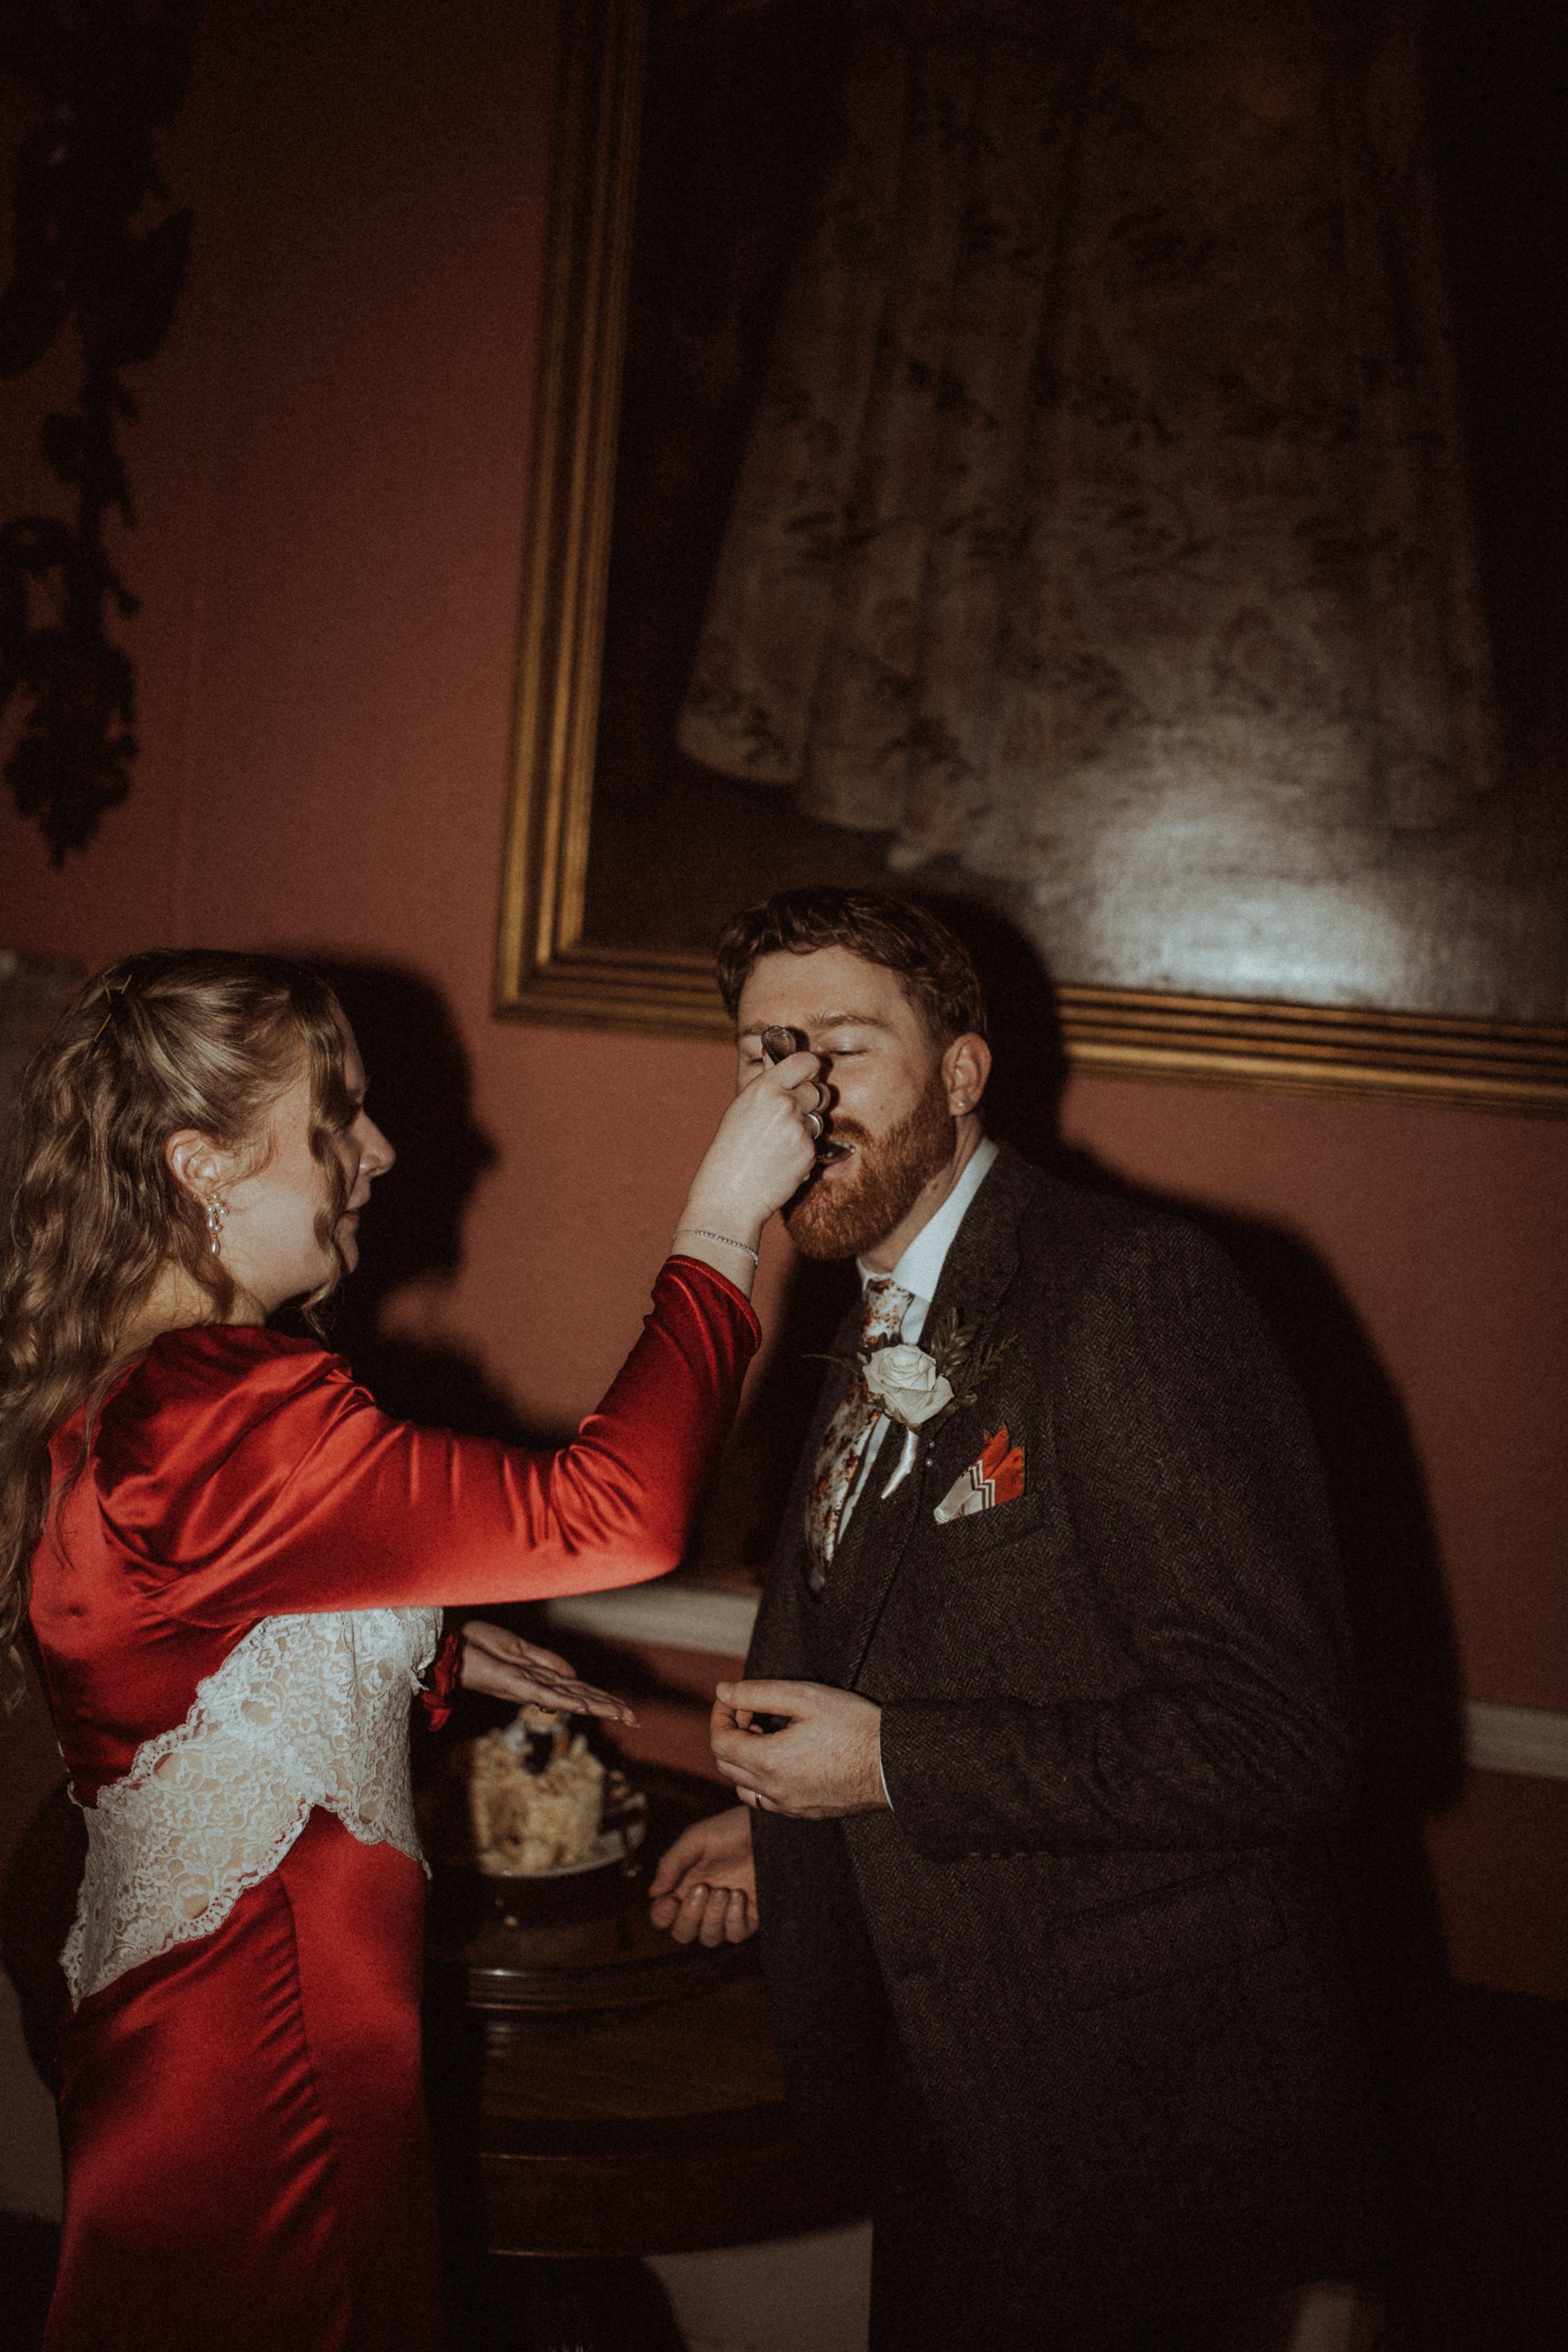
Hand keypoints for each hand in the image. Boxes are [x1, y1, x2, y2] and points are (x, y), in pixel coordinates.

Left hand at [457, 1620, 637, 1724]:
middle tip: (634, 1720)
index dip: (600, 1698)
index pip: (576, 1689)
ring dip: (595, 1706)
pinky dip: (563, 1700)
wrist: (444, 1645)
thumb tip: (573, 1676)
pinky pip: (542, 1692)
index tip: (624, 1709)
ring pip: (567, 1696)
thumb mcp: (515, 1647)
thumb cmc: (474, 1644)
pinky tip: (583, 1708)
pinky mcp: (512, 1682)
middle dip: (607, 1707)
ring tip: (621, 1715)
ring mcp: (524, 1685)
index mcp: (536, 1676)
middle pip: (578, 1696)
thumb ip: (545, 1661)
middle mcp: (534, 1684)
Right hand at [647, 1806, 757, 1944]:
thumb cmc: (732, 1829)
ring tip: (724, 1890)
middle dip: (689, 1917)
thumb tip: (653, 1893)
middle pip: (684, 1933)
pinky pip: (734, 1935)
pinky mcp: (751, 1916)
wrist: (771, 1827)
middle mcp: (704, 1902)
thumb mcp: (697, 1838)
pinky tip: (738, 1895)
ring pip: (709, 1938)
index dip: (662, 1917)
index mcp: (685, 1884)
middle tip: (702, 1888)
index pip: (663, 1916)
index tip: (670, 1901)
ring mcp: (727, 1911)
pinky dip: (733, 1919)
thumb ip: (672, 1863)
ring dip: (712, 1917)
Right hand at [673, 1050, 821, 1286]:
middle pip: (819, 1091)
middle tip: (792, 1118)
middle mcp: (785, 1104)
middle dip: (811, 1102)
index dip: (809, 1069)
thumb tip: (775, 1055)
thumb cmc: (728, 1153)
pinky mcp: (809, 1153)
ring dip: (807, 1129)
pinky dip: (803, 1153)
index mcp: (764, 1088)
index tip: (806, 1077)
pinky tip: (781, 1163)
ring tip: (779, 1144)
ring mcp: (799, 1129)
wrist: (728, 1196)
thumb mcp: (740, 1109)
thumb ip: (765, 1085)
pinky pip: (815, 1145)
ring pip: (818, 1119)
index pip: (806, 1062)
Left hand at [710, 1679, 888, 1818]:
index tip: (735, 1698)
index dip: (720, 1714)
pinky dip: (762, 1779)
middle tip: (753, 1711)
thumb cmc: (854, 1725)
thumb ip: (758, 1693)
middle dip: (730, 1734)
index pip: (719, 1742)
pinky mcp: (806, 1813)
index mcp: (769, 1762)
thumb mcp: (805, 1696)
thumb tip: (724, 1691)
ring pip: (744, 1787)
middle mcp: (774, 1792)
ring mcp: (790, 1807)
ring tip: (768, 1735)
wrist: (893, 1764)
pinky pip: (767, 1800)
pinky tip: (785, 1757)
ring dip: (744, 1760)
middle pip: (726, 1766)